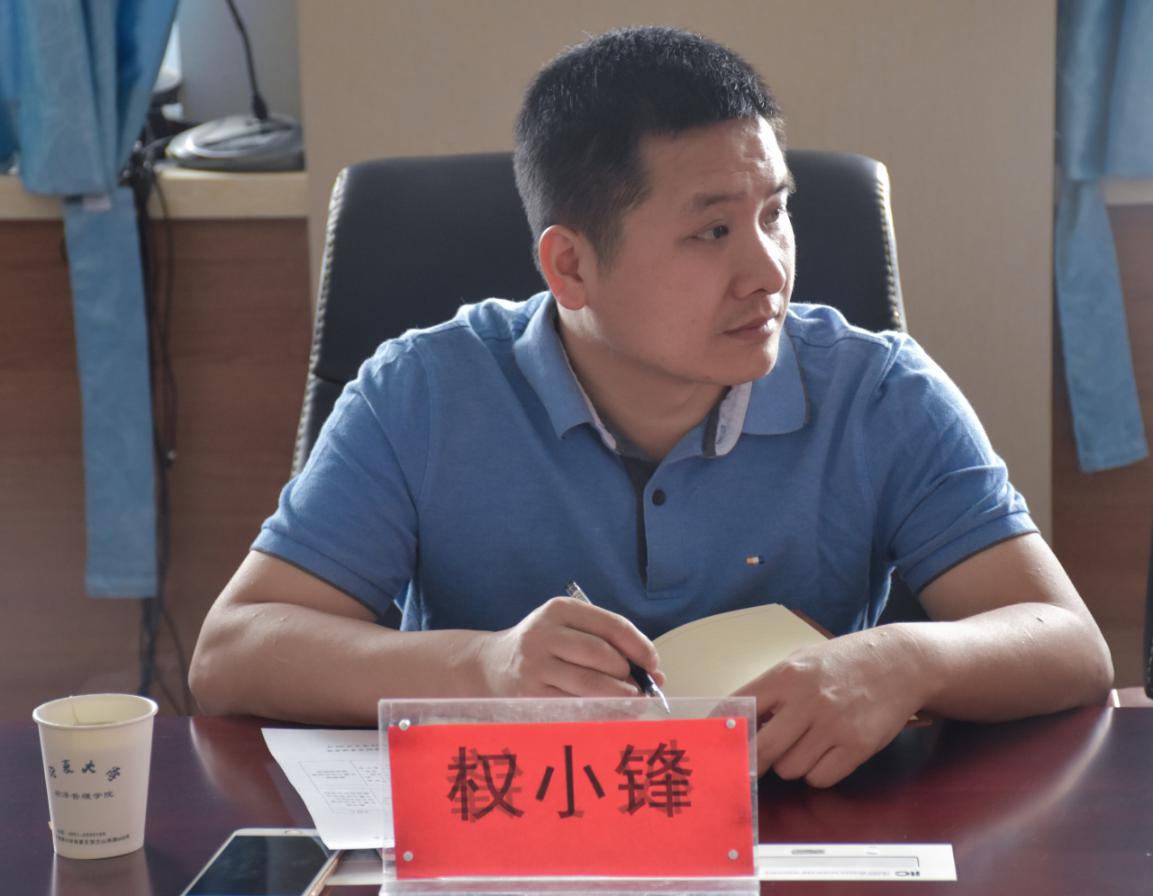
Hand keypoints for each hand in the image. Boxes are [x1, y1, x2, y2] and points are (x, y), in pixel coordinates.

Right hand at [475, 596, 663, 697]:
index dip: (640, 647)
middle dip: (629, 675)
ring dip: (619, 697)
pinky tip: (609, 713)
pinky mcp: (530, 695)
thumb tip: (655, 673)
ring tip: (630, 702)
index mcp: (560, 610)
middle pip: (602, 655)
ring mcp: (535, 666)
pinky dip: (599, 712)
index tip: (654, 664)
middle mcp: (545, 634)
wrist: (489, 666)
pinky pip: (575, 707)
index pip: (612, 625)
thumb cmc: (543, 648)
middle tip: (641, 688)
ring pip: (590, 684)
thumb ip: (608, 643)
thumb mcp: (567, 629)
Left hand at [733, 626, 927, 787]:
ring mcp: (833, 725)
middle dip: (752, 761)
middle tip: (750, 764)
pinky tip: (824, 755)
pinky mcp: (858, 746)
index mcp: (786, 675)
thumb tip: (739, 720)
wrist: (899, 662)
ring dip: (790, 764)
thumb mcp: (801, 660)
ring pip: (790, 768)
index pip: (740, 708)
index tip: (714, 743)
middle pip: (761, 749)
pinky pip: (820, 777)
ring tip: (803, 746)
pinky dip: (817, 773)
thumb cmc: (843, 661)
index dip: (724, 730)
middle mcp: (807, 700)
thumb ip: (771, 688)